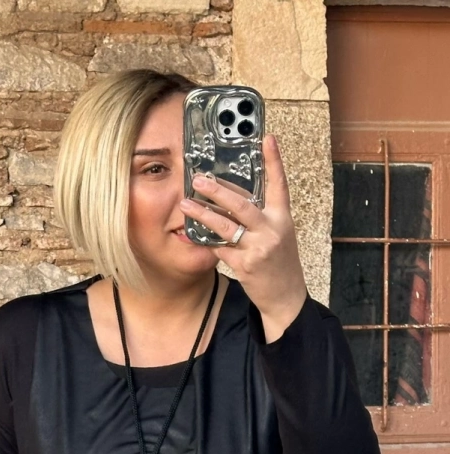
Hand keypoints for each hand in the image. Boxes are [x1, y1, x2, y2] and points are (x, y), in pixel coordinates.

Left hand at [180, 134, 307, 342]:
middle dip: (218, 191)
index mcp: (282, 218)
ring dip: (203, 215)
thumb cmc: (279, 263)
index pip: (279, 184)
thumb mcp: (278, 235)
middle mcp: (272, 230)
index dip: (274, 161)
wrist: (286, 297)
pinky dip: (208, 242)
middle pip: (241, 205)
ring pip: (225, 226)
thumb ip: (260, 217)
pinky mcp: (245, 265)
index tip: (267, 138)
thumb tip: (230, 198)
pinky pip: (220, 248)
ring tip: (185, 205)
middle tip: (199, 180)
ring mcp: (259, 248)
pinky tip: (197, 235)